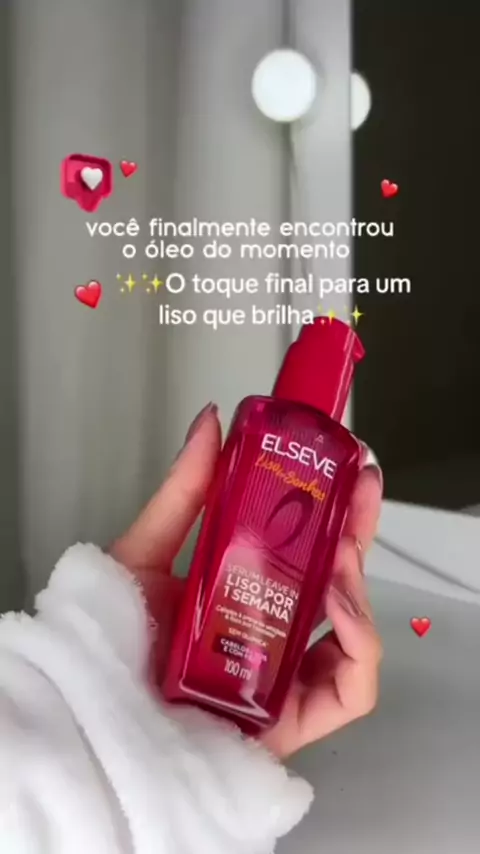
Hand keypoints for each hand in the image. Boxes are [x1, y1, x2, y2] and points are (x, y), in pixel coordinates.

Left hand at [110, 404, 382, 758]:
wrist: (91, 704)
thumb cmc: (113, 636)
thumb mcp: (147, 550)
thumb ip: (184, 490)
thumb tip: (211, 423)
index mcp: (248, 594)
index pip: (310, 552)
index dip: (339, 511)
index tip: (353, 471)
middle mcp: (274, 634)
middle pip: (341, 585)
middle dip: (361, 535)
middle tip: (363, 494)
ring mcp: (288, 678)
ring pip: (356, 633)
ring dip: (360, 585)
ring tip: (342, 553)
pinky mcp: (295, 721)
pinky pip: (354, 690)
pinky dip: (361, 645)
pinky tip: (340, 607)